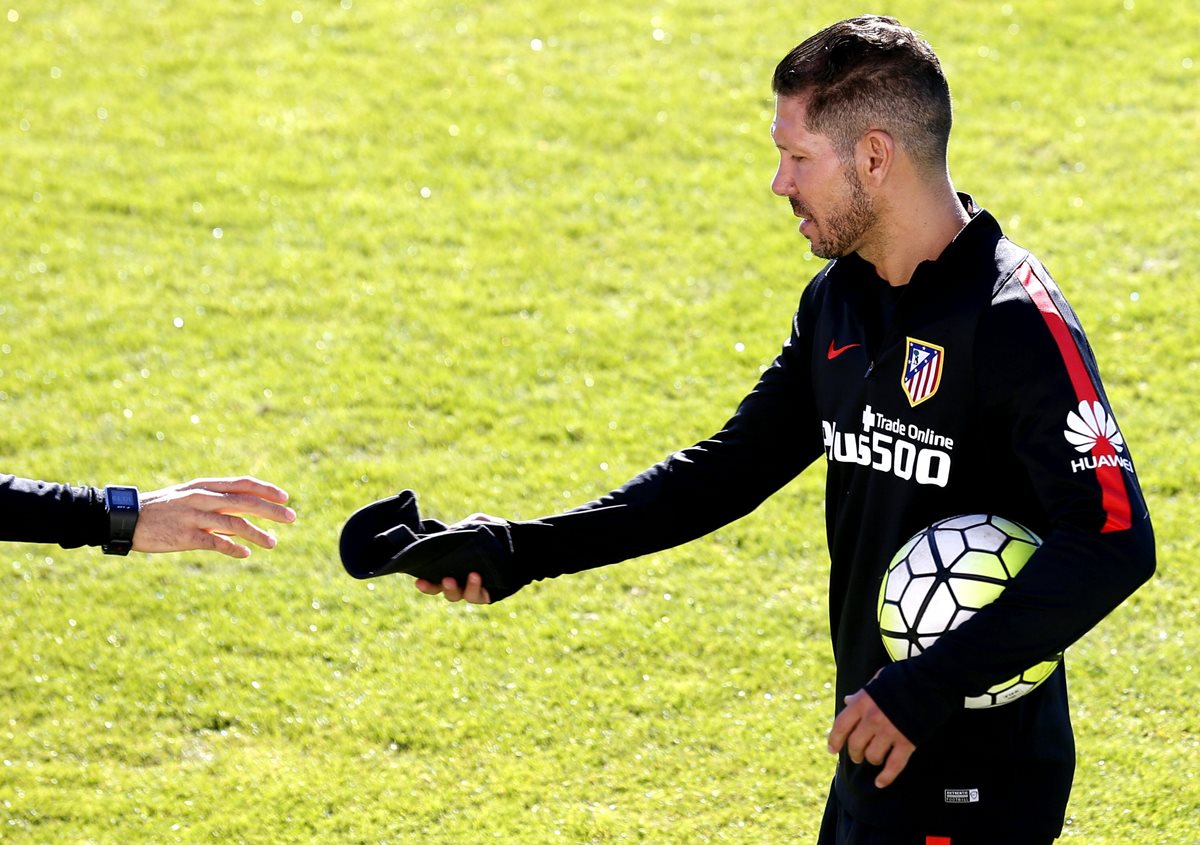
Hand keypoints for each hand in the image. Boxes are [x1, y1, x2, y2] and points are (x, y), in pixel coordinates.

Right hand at [132, 476, 295, 557]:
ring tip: (273, 543)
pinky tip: (245, 554)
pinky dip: (234, 548)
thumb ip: (217, 505)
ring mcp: (194, 516)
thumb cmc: (162, 510)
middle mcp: (203, 498)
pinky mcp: (186, 535)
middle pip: (245, 502)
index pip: (243, 484)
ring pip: (235, 523)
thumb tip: (243, 518)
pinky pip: (216, 542)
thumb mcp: (190, 499)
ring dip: (257, 534)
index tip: (285, 498)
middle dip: (271, 510)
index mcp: (205, 486)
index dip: (266, 490)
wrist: (126, 519)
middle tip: (292, 518)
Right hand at [413, 512, 502, 603]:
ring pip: (457, 595)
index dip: (424, 582)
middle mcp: (458, 580)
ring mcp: (471, 589)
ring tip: (462, 576)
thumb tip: (450, 533)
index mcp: (450, 566)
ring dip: (454, 589)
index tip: (419, 579)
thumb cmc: (496, 533)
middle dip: (435, 587)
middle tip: (442, 578)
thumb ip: (463, 526)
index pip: (432, 577)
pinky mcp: (486, 595)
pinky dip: (474, 588)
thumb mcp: (478, 523)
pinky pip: (477, 596)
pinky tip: (476, 576)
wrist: (522, 543)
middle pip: (440, 590)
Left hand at [827, 687, 915, 788]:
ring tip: (874, 758)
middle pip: (855, 745)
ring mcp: (890, 732)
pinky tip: (880, 783)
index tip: (832, 750)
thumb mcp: (877, 681)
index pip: (841, 726)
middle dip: (854, 753)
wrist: (931, 680)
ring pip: (873, 756)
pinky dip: (886, 777)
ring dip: (871, 760)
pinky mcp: (907, 742)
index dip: (834, 740)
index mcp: (862, 703)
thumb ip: (861, 695)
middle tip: (857, 756)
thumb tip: (848, 701)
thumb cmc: (903, 678)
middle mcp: (873, 719)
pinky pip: (894, 765)